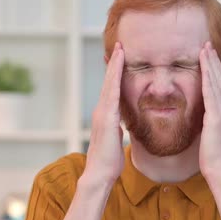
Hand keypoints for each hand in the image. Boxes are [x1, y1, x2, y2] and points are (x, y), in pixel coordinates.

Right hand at [83, 42, 124, 184]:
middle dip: (114, 63)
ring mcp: (102, 114)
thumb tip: (120, 125)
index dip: (115, 73)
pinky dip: (114, 80)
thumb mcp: (115, 140)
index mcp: (106, 115)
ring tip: (120, 49)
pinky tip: (118, 69)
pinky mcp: (106, 119)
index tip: (120, 57)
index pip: (112, 89)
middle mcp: (102, 111)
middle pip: (108, 82)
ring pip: (109, 84)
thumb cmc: (109, 161)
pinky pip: (111, 95)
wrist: (100, 174)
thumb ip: (117, 129)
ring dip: (114, 66)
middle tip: (119, 44)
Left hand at [198, 41, 220, 179]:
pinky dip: (208, 76)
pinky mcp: (218, 117)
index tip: (212, 57)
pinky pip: (211, 92)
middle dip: (214, 61)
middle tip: (208, 44)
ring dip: (211, 63)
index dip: (217, 71)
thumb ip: (209, 125)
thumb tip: (203, 120)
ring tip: (205, 48)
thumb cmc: (215, 161)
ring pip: (217, 82)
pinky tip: (203, 64)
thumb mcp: (211, 137)